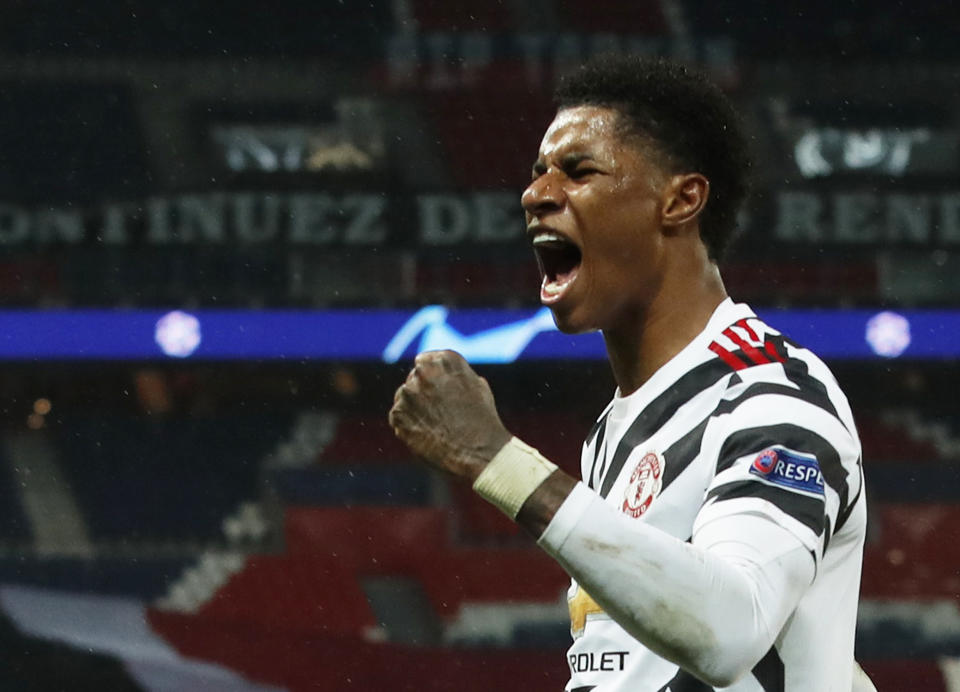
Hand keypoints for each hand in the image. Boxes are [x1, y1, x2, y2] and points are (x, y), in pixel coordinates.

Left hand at [388, 350, 511, 481]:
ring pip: (404, 398)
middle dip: (422, 393)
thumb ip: (455, 375)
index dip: (431, 378)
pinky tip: (426, 434)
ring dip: (414, 409)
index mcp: (444, 360)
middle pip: (413, 379)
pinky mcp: (398, 414)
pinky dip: (408, 425)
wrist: (479, 452)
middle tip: (437, 413)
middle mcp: (423, 371)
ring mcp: (408, 393)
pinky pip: (398, 417)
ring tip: (435, 426)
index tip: (437, 391)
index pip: (425, 361)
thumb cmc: (483, 420)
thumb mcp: (476, 386)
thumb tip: (445, 375)